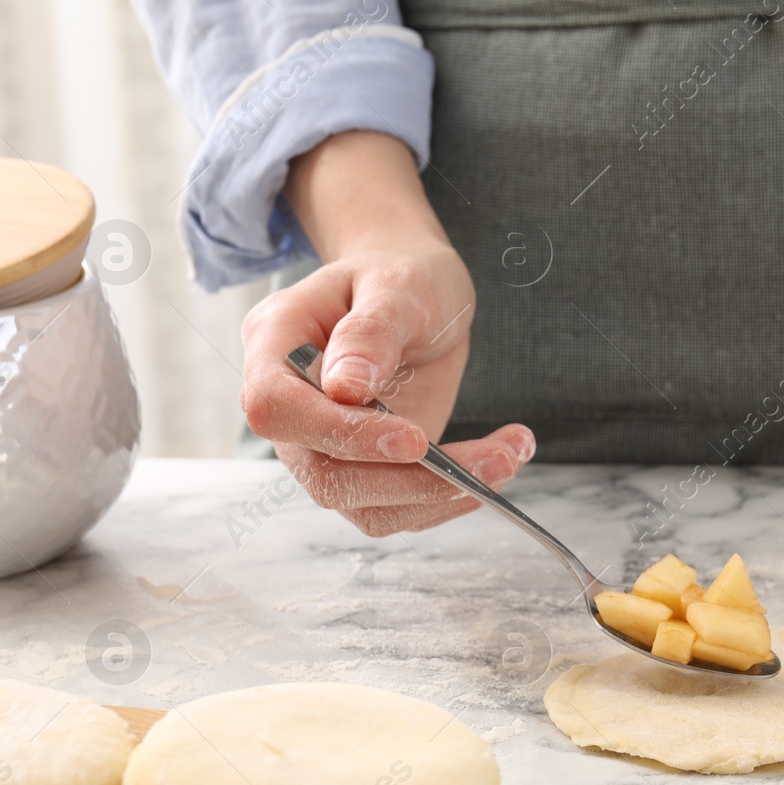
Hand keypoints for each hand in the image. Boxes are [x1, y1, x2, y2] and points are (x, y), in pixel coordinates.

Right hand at [240, 131, 533, 535]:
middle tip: (496, 459)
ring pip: (365, 506)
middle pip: (325, 475)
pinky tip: (498, 460)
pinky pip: (398, 507)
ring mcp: (324, 446)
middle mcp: (292, 407)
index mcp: (274, 346)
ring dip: (441, 497)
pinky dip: (451, 497)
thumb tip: (345, 388)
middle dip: (414, 481)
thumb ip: (372, 329)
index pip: (277, 408)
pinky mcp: (366, 470)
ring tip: (509, 457)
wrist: (418, 297)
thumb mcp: (397, 284)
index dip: (339, 434)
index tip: (414, 439)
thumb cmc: (401, 277)